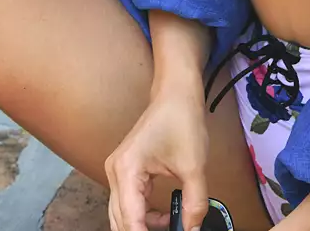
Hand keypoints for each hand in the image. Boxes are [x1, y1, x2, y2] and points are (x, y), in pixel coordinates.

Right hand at [105, 86, 208, 230]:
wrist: (176, 92)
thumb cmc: (181, 119)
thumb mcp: (193, 166)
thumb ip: (194, 203)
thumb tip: (192, 229)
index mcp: (126, 171)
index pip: (130, 221)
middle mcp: (115, 172)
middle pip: (121, 221)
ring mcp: (118, 171)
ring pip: (123, 214)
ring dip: (143, 225)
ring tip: (169, 225)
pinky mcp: (126, 170)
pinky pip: (129, 202)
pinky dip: (143, 214)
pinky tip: (163, 216)